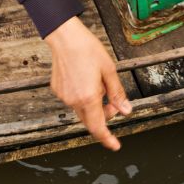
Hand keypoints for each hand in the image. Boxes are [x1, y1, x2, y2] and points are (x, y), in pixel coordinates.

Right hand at [45, 16, 130, 149]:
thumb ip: (117, 93)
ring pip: (82, 110)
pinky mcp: (58, 90)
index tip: (115, 145)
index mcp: (88, 97)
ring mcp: (64, 96)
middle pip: (90, 120)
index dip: (107, 138)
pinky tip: (87, 81)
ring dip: (94, 105)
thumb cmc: (87, 50)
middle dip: (104, 116)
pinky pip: (73, 100)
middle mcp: (73, 100)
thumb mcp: (109, 70)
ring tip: (100, 84)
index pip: (98, 127)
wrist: (66, 38)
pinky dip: (83, 97)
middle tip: (114, 103)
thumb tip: (125, 110)